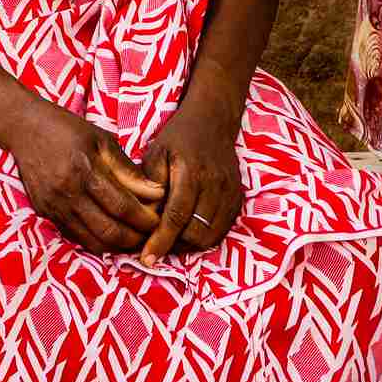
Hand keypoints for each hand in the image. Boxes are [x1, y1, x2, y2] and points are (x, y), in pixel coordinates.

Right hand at [0, 101, 163, 253]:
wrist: (24, 127)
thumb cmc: (67, 129)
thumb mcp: (102, 140)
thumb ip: (128, 170)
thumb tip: (156, 193)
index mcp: (85, 171)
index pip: (122, 207)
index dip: (144, 219)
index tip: (158, 221)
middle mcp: (68, 193)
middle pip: (108, 231)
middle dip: (134, 239)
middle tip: (150, 236)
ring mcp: (54, 206)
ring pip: (91, 241)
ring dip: (117, 246)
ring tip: (134, 240)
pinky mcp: (45, 213)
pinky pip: (75, 236)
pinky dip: (96, 241)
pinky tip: (110, 235)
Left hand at [136, 104, 244, 264]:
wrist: (213, 121)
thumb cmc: (178, 137)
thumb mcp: (155, 152)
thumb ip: (148, 184)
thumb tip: (143, 218)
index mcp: (191, 172)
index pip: (176, 216)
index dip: (161, 241)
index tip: (147, 259)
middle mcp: (215, 184)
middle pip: (195, 232)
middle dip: (173, 245)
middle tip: (155, 246)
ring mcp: (230, 192)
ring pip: (210, 236)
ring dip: (189, 244)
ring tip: (171, 240)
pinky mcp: (238, 198)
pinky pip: (222, 231)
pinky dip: (204, 237)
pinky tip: (188, 232)